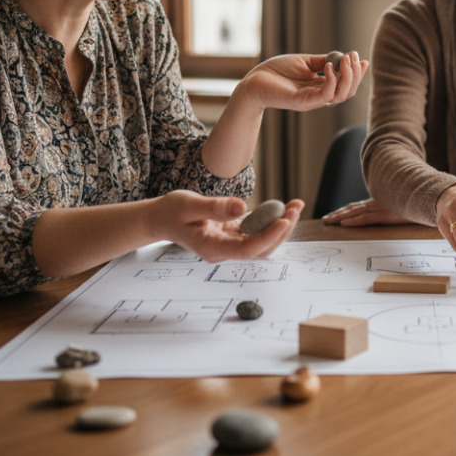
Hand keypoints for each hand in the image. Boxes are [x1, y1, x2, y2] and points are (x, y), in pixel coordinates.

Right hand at [149, 190, 303, 262]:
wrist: (159, 219)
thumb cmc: (170, 212)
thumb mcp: (189, 205)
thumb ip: (215, 207)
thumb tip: (242, 207)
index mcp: (212, 248)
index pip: (247, 248)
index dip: (268, 236)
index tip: (284, 220)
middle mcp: (224, 251)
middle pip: (260, 248)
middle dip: (281, 230)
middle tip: (295, 208)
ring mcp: (229, 245)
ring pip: (262, 242)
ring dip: (280, 226)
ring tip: (295, 205)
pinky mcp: (232, 236)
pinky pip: (256, 232)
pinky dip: (270, 221)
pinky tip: (283, 208)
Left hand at [238, 52, 368, 111]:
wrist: (254, 81)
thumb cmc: (276, 72)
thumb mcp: (304, 62)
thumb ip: (321, 61)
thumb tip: (339, 56)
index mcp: (320, 87)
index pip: (345, 85)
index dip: (356, 73)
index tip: (361, 59)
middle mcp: (319, 96)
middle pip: (348, 91)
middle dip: (355, 74)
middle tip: (353, 57)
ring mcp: (312, 100)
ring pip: (341, 95)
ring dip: (348, 77)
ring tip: (345, 60)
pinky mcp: (303, 102)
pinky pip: (326, 95)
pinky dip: (332, 81)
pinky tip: (329, 66)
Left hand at [322, 197, 411, 225]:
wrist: (429, 200)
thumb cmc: (416, 205)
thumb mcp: (401, 208)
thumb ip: (392, 210)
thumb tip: (388, 216)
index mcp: (379, 201)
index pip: (357, 206)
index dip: (344, 211)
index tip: (333, 215)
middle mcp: (377, 203)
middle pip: (352, 208)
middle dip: (337, 214)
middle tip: (324, 220)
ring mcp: (381, 208)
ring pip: (355, 213)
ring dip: (339, 217)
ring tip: (327, 222)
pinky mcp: (386, 215)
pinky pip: (366, 219)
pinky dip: (354, 221)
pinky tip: (343, 224)